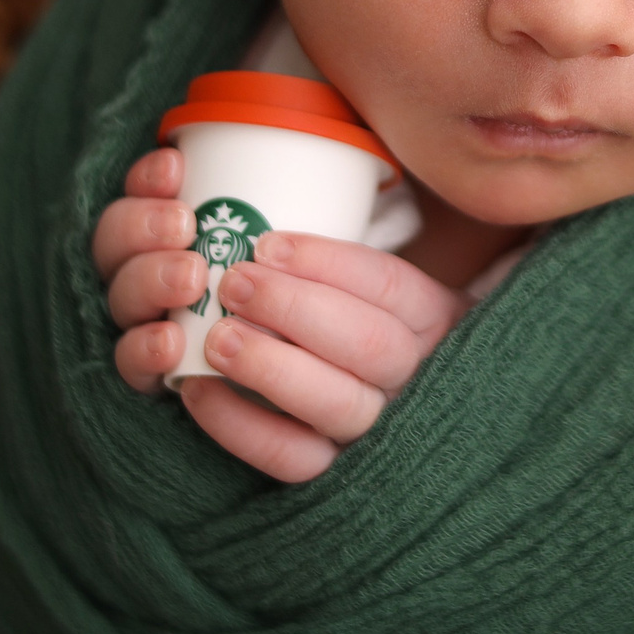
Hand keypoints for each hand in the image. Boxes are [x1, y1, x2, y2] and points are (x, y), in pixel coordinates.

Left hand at [90, 147, 469, 481]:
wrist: (400, 396)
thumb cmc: (370, 313)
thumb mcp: (386, 268)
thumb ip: (355, 226)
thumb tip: (311, 160)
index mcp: (435, 317)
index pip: (393, 289)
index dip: (330, 264)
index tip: (269, 243)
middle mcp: (415, 376)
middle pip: (371, 348)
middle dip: (297, 310)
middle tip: (234, 280)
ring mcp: (378, 429)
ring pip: (338, 408)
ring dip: (272, 369)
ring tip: (217, 337)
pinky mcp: (336, 473)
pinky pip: (294, 462)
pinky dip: (244, 429)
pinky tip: (198, 392)